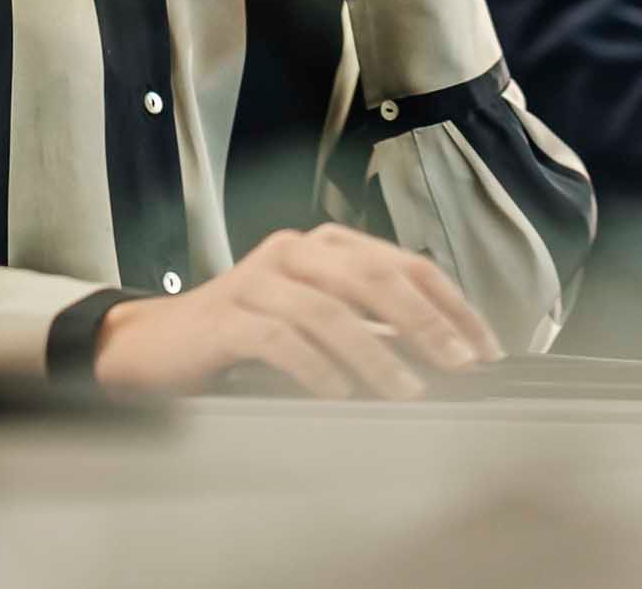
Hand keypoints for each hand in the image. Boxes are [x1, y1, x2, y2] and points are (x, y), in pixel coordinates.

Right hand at [91, 224, 504, 399]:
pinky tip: (339, 395)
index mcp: (326, 246)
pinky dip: (316, 368)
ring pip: (330, 311)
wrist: (156, 346)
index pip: (405, 264)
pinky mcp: (226, 317)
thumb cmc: (246, 338)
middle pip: (373, 278)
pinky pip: (280, 339)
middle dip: (425, 322)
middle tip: (460, 364)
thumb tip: (444, 356)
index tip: (485, 348)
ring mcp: (258, 280)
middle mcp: (295, 251)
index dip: (451, 303)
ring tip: (408, 392)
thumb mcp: (316, 323)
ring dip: (377, 355)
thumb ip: (370, 328)